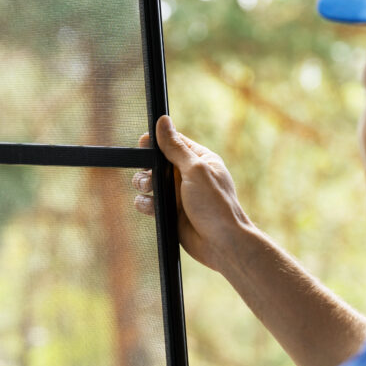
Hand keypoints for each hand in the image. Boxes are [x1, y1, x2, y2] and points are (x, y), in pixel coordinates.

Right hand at [132, 116, 253, 271]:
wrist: (222, 244)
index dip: (155, 142)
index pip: (173, 142)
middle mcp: (188, 176)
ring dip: (143, 186)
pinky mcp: (170, 212)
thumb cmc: (216, 205)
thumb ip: (175, 147)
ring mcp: (179, 195)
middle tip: (149, 176)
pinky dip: (146, 204)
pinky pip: (149, 203)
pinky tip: (152, 208)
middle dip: (147, 168)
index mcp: (199, 160)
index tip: (143, 144)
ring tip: (148, 191)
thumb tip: (163, 121)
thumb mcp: (195, 170)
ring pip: (149, 183)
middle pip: (156, 163)